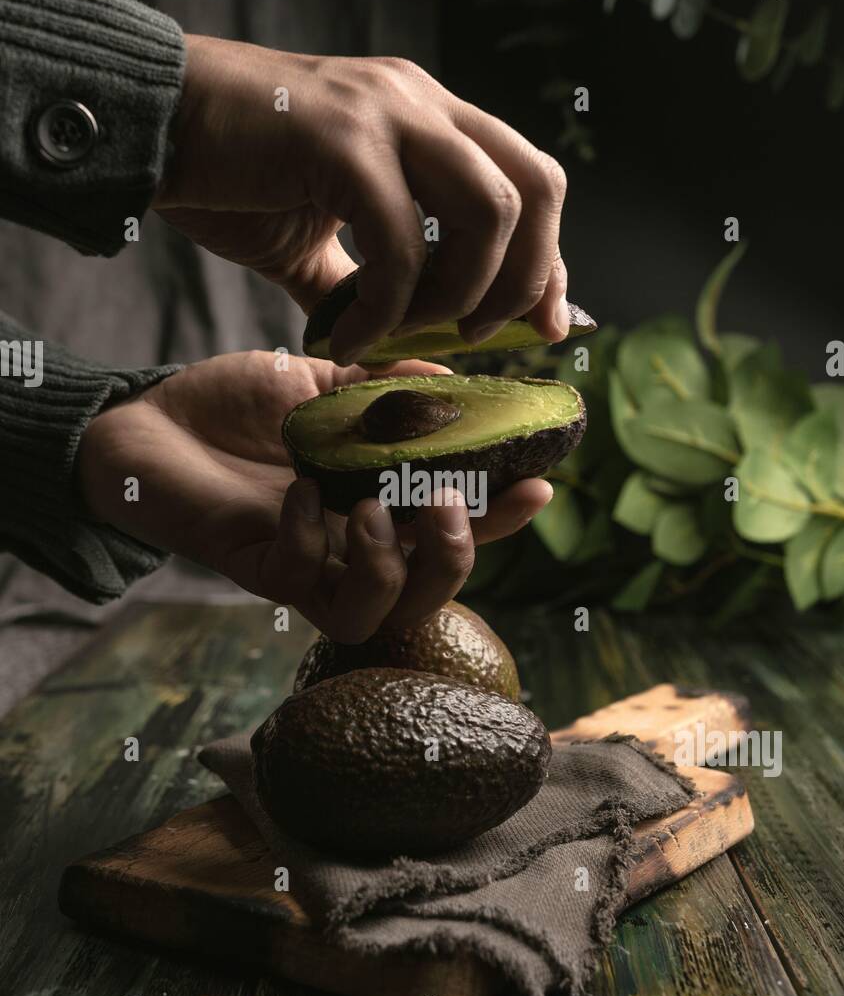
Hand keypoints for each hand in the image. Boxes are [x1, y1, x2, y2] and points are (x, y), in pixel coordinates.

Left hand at [77, 351, 552, 641]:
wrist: (152, 416)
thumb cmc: (238, 403)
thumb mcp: (321, 379)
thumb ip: (382, 384)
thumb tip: (448, 377)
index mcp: (377, 504)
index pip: (454, 529)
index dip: (502, 520)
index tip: (539, 485)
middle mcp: (348, 547)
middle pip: (428, 599)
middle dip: (454, 558)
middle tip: (445, 503)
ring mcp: (304, 566)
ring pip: (372, 618)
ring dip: (388, 569)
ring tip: (371, 511)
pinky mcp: (257, 570)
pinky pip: (299, 584)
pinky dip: (307, 539)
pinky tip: (297, 492)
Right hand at [155, 37, 569, 364]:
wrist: (151, 123)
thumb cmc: (230, 176)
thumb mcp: (317, 239)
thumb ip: (368, 283)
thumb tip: (404, 351)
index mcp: (428, 114)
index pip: (531, 180)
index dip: (551, 260)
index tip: (549, 325)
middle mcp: (420, 100)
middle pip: (536, 187)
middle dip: (528, 278)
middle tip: (479, 337)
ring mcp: (385, 112)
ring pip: (487, 210)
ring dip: (462, 294)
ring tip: (408, 336)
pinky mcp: (342, 141)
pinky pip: (400, 242)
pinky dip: (387, 308)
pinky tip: (350, 336)